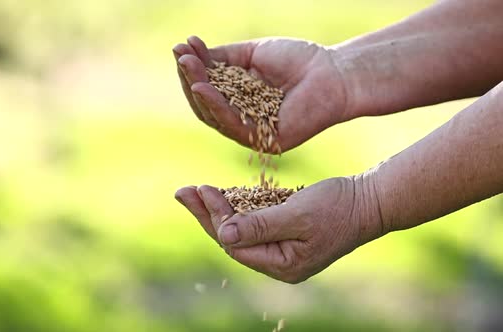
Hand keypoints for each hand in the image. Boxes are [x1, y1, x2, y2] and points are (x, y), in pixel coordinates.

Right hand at [173, 36, 351, 151]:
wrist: (334, 71)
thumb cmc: (297, 59)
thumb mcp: (252, 54)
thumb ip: (222, 58)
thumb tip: (188, 53)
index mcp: (238, 100)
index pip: (207, 88)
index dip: (192, 69)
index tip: (180, 47)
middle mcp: (241, 119)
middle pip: (205, 104)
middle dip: (190, 78)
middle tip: (179, 55)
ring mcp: (252, 133)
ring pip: (214, 115)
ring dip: (197, 90)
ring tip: (186, 66)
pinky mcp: (264, 141)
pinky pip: (233, 125)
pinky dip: (215, 105)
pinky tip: (202, 86)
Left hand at [174, 176, 383, 282]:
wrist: (372, 199)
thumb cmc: (339, 206)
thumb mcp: (298, 215)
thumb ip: (260, 226)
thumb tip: (223, 235)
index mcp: (282, 265)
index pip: (235, 244)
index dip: (214, 217)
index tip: (200, 189)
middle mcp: (279, 262)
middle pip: (233, 239)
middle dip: (207, 214)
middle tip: (183, 191)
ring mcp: (284, 249)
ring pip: (241, 230)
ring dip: (219, 210)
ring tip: (194, 191)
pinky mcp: (287, 233)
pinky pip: (255, 223)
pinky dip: (239, 208)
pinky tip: (222, 195)